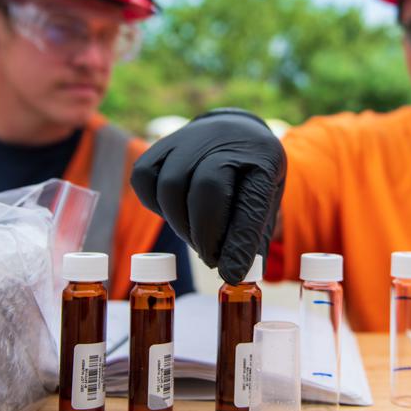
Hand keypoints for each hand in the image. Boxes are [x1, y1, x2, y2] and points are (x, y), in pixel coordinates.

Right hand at [131, 109, 286, 283]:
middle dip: (205, 235)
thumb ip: (251, 238)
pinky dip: (155, 204)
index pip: (251, 201)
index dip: (239, 242)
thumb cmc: (250, 178)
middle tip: (211, 258)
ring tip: (195, 236)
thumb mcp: (265, 202)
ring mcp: (190, 137)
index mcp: (264, 157)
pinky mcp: (160, 143)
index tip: (232, 275)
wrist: (234, 134)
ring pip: (171, 185)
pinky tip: (175, 212)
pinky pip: (145, 177)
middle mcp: (227, 139)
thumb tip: (235, 276)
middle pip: (207, 189)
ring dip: (180, 223)